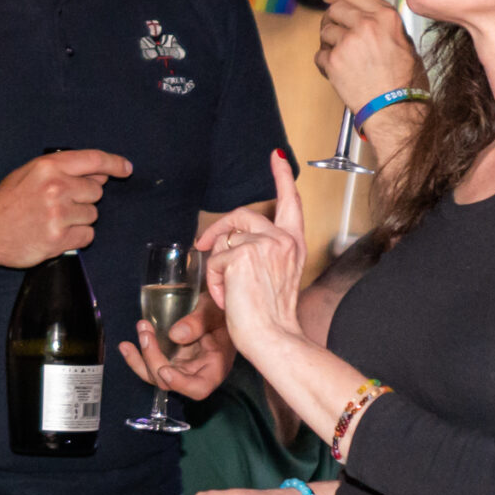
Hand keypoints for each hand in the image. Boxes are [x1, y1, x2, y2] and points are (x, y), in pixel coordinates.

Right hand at [0, 150, 132, 269]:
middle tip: (59, 204)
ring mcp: (58, 214)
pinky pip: (87, 236)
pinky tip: (55, 234)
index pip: (93, 160)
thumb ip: (64, 171)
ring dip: (78, 219)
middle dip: (83, 198)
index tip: (125, 168)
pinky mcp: (59, 238)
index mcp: (48, 167)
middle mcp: (56, 188)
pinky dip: (76, 237)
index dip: (114, 163)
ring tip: (52, 220)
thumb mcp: (30, 174)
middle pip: (96, 191)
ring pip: (92, 215)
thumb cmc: (6, 201)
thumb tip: (101, 174)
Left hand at [119, 303, 234, 400]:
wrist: (215, 306)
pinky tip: (126, 345)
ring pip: (154, 375)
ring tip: (139, 330)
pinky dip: (137, 357)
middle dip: (152, 359)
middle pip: (169, 381)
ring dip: (140, 357)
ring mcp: (181, 367)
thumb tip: (175, 335)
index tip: (165, 370)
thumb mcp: (213, 311)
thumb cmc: (220, 310)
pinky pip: (150, 365)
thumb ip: (198, 323)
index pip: (199, 388)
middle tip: (145, 332)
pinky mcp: (170, 359)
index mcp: (215, 367)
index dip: (180, 384)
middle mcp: (196, 372)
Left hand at [198, 153, 305, 355]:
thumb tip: (232, 238)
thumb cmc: (270, 314)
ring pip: (223, 240)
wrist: (272, 337)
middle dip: (217, 229)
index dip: (281, 177)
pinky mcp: (242, 254)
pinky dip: (215, 281)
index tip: (275, 157)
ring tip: (231, 291)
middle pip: (241, 215)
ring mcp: (264, 244)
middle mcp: (283, 239)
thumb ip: (261, 251)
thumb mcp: (273, 275)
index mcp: (293, 243)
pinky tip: (228, 297)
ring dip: (218, 267)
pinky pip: (215, 260)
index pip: (290, 202)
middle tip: (201, 244)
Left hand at [315, 0, 423, 115]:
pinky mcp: (333, 60)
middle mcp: (366, 25)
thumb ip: (385, 26)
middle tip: (335, 28)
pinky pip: (320, 53)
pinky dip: (325, 62)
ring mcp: (347, 42)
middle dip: (332, 18)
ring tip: (343, 55)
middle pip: (335, 9)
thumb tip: (368, 17)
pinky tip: (339, 71)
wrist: (395, 107)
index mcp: (386, 18)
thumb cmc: (405, 81)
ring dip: (329, 41)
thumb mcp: (405, 43)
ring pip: (325, 30)